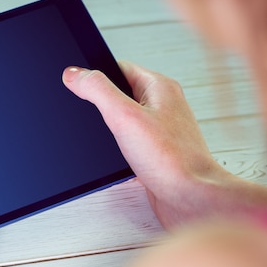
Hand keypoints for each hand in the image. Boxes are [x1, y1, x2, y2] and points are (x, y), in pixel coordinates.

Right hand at [63, 62, 266, 226]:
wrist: (191, 198)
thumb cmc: (171, 160)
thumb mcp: (124, 117)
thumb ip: (98, 91)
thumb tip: (75, 73)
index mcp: (160, 87)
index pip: (120, 68)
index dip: (97, 76)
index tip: (80, 85)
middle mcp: (164, 106)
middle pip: (121, 94)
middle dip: (103, 106)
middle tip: (96, 118)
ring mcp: (162, 130)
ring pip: (126, 121)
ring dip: (112, 130)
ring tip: (112, 141)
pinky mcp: (158, 153)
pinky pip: (132, 143)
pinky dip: (121, 150)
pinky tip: (119, 159)